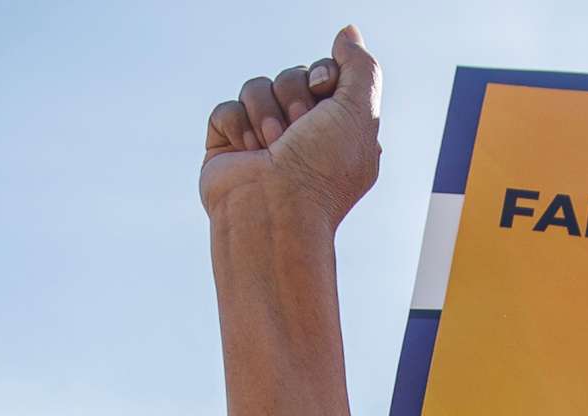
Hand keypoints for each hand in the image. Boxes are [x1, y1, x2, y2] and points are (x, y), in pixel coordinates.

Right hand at [200, 27, 382, 229]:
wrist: (274, 211)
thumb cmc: (322, 169)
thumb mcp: (361, 112)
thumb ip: (361, 66)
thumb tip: (348, 32)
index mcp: (336, 130)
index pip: (323, 72)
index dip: (322, 74)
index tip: (324, 91)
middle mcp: (301, 135)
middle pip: (289, 76)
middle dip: (293, 98)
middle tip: (299, 132)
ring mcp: (261, 140)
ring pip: (255, 88)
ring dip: (265, 114)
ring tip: (272, 149)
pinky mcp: (227, 147)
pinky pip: (225, 109)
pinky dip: (236, 127)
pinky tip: (246, 155)